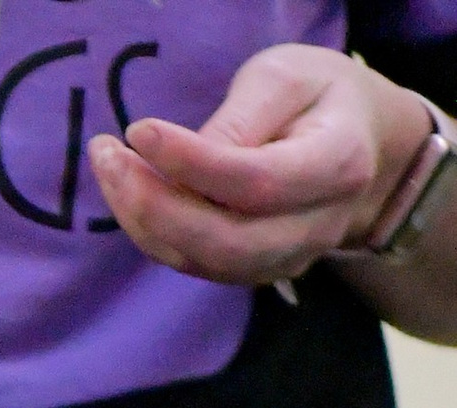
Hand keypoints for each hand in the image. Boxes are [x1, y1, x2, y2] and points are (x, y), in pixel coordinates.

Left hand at [90, 47, 431, 287]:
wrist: (358, 144)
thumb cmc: (319, 98)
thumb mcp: (289, 76)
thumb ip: (242, 117)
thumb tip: (181, 162)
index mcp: (338, 165)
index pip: (255, 183)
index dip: (191, 164)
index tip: (139, 131)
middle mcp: (314, 227)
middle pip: (224, 241)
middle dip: (154, 206)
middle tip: (106, 156)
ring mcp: (284, 260)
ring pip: (202, 260)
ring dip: (142, 220)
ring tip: (108, 164)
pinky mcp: (251, 272)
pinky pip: (193, 263)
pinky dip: (151, 232)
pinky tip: (128, 190)